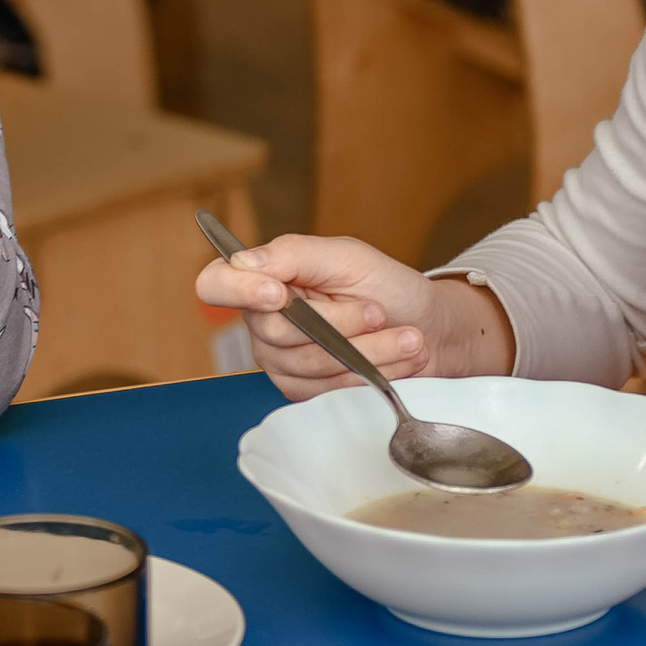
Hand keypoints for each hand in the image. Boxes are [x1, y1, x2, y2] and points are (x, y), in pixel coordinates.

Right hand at [194, 234, 514, 399]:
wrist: (429, 329)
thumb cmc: (387, 287)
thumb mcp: (347, 257)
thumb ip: (293, 253)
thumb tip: (243, 260)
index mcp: (265, 279)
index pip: (215, 284)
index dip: (236, 289)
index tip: (276, 292)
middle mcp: (263, 323)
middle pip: (275, 330)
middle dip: (338, 322)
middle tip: (377, 311)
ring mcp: (281, 362)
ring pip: (308, 363)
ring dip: (366, 350)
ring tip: (405, 336)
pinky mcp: (305, 393)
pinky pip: (327, 389)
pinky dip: (369, 372)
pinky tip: (395, 359)